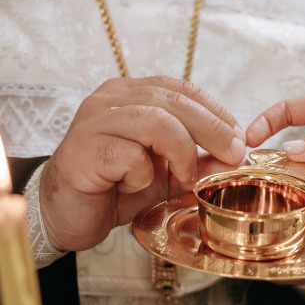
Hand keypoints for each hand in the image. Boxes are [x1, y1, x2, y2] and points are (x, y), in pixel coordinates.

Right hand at [39, 76, 245, 250]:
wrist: (65, 215)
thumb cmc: (112, 189)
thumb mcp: (165, 174)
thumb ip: (196, 163)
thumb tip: (234, 157)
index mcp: (130, 94)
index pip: (181, 89)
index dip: (215, 112)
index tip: (238, 140)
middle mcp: (109, 99)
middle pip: (172, 101)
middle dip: (211, 129)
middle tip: (231, 156)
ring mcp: (93, 121)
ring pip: (154, 121)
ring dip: (181, 152)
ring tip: (185, 178)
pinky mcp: (83, 150)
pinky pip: (129, 155)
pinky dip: (142, 174)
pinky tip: (133, 187)